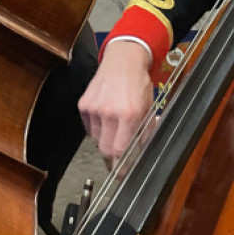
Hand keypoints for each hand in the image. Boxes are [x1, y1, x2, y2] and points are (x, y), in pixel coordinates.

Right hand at [78, 40, 153, 159]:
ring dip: (105, 138)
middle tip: (119, 153)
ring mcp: (94, 108)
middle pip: (105, 149)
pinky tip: (105, 115)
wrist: (122, 61)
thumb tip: (139, 154)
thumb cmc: (138, 83)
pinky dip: (97, 127)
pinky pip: (89, 127)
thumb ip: (145, 134)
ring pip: (97, 139)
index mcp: (129, 115)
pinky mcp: (84, 105)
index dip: (121, 166)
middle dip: (113, 155)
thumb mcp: (149, 109)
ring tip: (114, 124)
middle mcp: (109, 112)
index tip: (122, 173)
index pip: (120, 151)